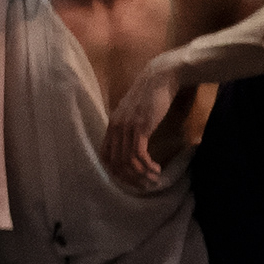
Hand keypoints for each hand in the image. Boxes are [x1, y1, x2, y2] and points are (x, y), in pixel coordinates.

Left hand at [103, 57, 201, 189]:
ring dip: (141, 175)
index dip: (115, 172)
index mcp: (112, 125)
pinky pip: (139, 154)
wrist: (159, 78)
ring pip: (127, 161)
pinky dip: (147, 166)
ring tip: (154, 180)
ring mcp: (126, 127)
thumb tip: (132, 144)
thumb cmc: (150, 95)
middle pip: (115, 162)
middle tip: (144, 185)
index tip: (130, 180)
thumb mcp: (134, 113)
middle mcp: (115, 127)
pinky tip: (157, 169)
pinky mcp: (140, 127)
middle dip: (130, 178)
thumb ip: (130, 126)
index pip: (104, 155)